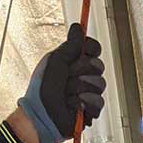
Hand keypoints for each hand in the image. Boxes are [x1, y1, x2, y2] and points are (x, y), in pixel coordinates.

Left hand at [18, 23, 105, 142]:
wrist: (42, 116)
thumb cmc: (43, 89)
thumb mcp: (55, 61)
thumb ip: (70, 45)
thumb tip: (77, 26)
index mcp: (73, 61)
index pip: (93, 48)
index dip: (90, 49)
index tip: (83, 51)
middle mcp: (83, 75)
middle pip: (98, 65)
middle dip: (82, 71)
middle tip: (67, 78)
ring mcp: (88, 92)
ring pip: (100, 84)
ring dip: (81, 89)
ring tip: (67, 95)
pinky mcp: (91, 110)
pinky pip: (99, 102)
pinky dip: (85, 103)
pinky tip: (75, 106)